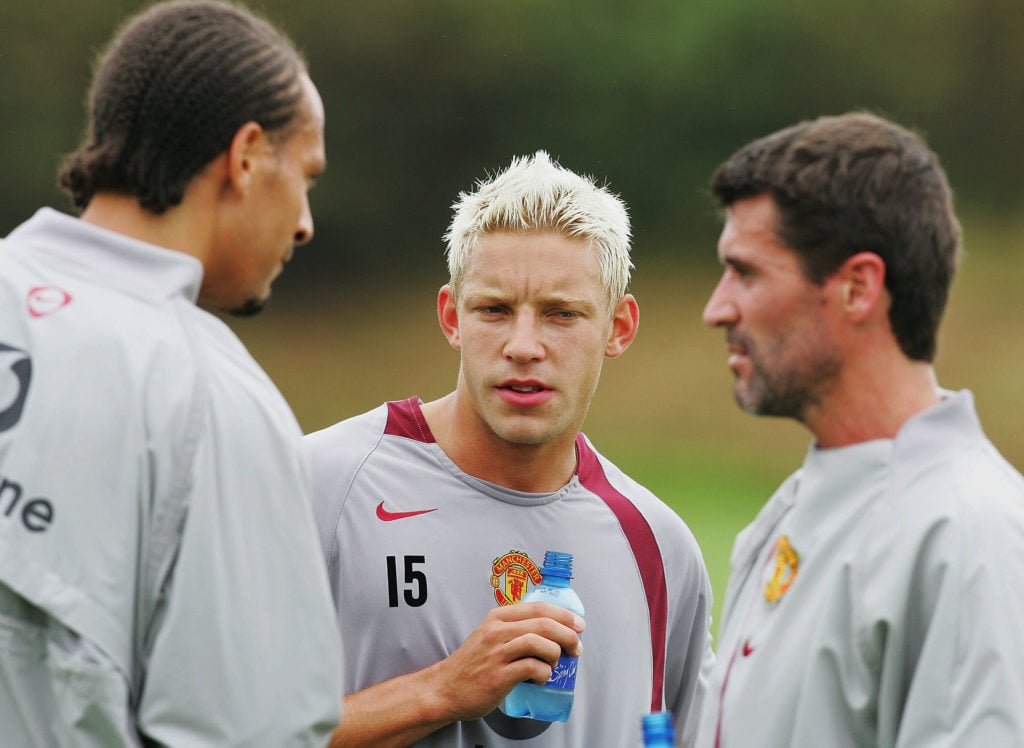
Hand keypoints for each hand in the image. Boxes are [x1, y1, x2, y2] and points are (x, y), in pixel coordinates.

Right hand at [426, 602, 584, 722]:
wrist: (445, 688)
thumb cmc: (472, 664)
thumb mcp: (489, 635)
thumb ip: (514, 629)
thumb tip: (552, 632)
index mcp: (497, 617)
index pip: (538, 607)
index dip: (564, 615)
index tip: (578, 624)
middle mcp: (497, 631)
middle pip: (543, 623)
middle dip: (568, 634)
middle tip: (576, 647)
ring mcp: (497, 652)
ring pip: (540, 642)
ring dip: (556, 654)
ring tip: (555, 665)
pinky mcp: (499, 675)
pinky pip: (532, 667)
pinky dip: (544, 673)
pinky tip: (541, 678)